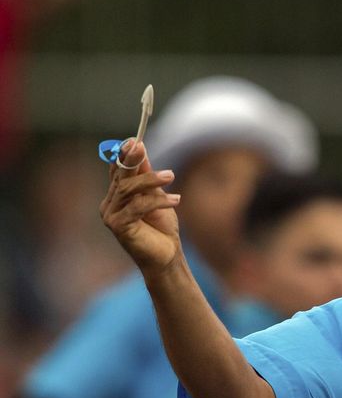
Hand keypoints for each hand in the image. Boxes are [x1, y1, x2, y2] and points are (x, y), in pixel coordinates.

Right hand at [100, 140, 181, 275]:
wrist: (166, 257)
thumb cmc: (161, 228)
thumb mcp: (156, 196)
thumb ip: (147, 177)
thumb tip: (140, 151)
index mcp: (117, 195)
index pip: (117, 170)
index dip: (124, 155)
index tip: (135, 140)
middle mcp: (110, 204)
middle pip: (120, 177)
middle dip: (130, 160)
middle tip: (140, 147)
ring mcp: (111, 216)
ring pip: (127, 190)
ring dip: (149, 180)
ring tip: (171, 176)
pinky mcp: (118, 227)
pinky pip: (136, 207)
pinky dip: (157, 201)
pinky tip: (175, 200)